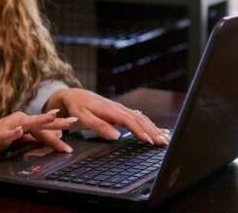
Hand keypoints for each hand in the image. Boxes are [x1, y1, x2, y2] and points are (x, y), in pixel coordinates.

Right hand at [0, 109, 77, 159]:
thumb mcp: (20, 140)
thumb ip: (35, 137)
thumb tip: (54, 136)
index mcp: (25, 122)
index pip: (46, 126)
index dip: (60, 128)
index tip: (75, 123)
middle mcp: (19, 120)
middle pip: (41, 122)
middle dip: (57, 122)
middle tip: (73, 121)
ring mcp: (9, 126)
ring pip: (28, 123)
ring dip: (40, 120)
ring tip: (52, 116)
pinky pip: (7, 133)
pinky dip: (13, 132)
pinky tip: (19, 130)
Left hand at [45, 88, 169, 145]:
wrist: (73, 95)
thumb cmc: (76, 107)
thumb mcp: (82, 117)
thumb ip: (98, 126)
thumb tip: (116, 136)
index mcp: (110, 109)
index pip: (129, 121)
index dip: (140, 131)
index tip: (149, 141)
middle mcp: (117, 108)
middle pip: (139, 120)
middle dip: (152, 131)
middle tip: (163, 143)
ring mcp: (120, 109)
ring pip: (140, 118)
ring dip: (153, 128)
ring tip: (164, 138)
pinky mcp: (120, 111)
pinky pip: (137, 117)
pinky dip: (148, 124)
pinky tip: (156, 129)